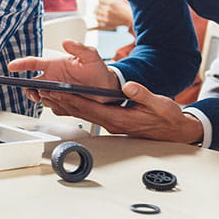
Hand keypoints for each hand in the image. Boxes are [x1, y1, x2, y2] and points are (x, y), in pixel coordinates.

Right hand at [8, 40, 119, 101]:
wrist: (108, 88)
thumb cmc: (98, 70)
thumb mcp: (91, 56)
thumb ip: (79, 48)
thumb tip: (67, 42)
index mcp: (54, 66)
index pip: (33, 63)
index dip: (20, 64)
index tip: (11, 67)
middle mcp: (52, 78)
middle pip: (31, 84)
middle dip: (29, 90)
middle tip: (35, 94)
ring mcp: (55, 91)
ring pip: (40, 97)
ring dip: (44, 99)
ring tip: (56, 97)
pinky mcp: (61, 102)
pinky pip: (52, 106)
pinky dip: (54, 106)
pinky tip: (64, 104)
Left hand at [39, 81, 203, 143]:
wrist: (175, 131)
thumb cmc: (168, 118)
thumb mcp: (160, 104)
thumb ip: (143, 94)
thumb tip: (129, 86)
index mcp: (119, 118)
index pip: (90, 107)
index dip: (72, 99)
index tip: (57, 91)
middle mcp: (112, 123)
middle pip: (81, 111)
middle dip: (61, 101)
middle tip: (43, 91)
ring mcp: (111, 124)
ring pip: (83, 114)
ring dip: (65, 105)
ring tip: (48, 95)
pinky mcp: (113, 122)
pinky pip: (89, 115)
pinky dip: (76, 107)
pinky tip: (67, 102)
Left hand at [94, 0, 132, 30]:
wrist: (131, 19)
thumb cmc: (126, 10)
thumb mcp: (119, 1)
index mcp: (112, 3)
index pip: (100, 0)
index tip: (99, 0)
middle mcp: (109, 10)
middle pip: (97, 7)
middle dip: (96, 6)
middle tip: (96, 6)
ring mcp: (107, 17)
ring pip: (96, 14)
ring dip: (96, 13)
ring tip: (96, 12)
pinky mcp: (107, 23)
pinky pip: (98, 21)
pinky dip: (97, 19)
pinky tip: (99, 18)